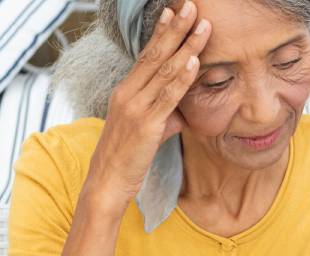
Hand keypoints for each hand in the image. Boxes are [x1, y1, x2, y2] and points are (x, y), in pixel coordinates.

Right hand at [83, 0, 211, 211]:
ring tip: (203, 26)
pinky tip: (194, 63)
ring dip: (186, 46)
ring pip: (164, 71)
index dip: (161, 32)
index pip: (146, 55)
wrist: (107, 184)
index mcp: (125, 91)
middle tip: (192, 6)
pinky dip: (182, 79)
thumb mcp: (147, 131)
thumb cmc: (127, 159)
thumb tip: (182, 112)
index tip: (172, 11)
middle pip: (155, 54)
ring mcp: (135, 108)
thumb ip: (164, 116)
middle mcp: (127, 94)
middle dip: (176, 29)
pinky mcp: (145, 126)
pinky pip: (167, 98)